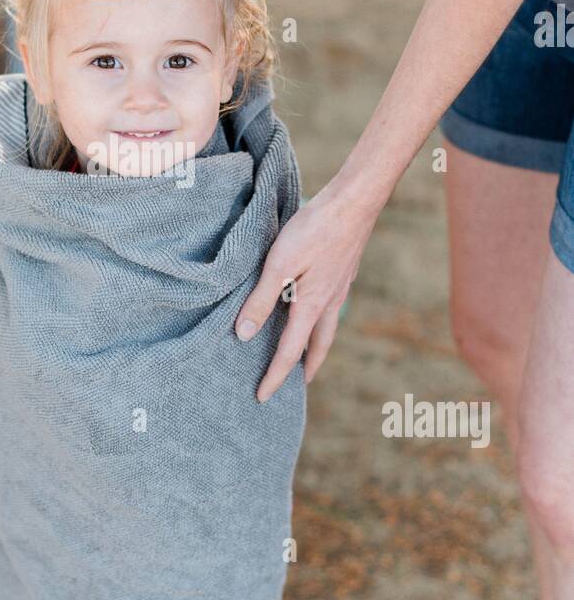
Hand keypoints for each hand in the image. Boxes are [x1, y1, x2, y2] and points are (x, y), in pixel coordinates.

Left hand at [236, 174, 380, 399]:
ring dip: (315, 346)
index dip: (275, 376)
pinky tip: (313, 308)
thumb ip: (261, 300)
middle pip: (317, 347)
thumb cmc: (315, 229)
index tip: (262, 397)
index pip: (290, 353)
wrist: (354, 202)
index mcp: (312, 306)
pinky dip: (320, 320)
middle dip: (305, 368)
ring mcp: (340, 287)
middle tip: (295, 386)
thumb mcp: (279, 264)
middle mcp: (330, 303)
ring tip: (306, 354)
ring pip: (327, 327)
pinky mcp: (343, 272)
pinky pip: (330, 307)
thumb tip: (244, 335)